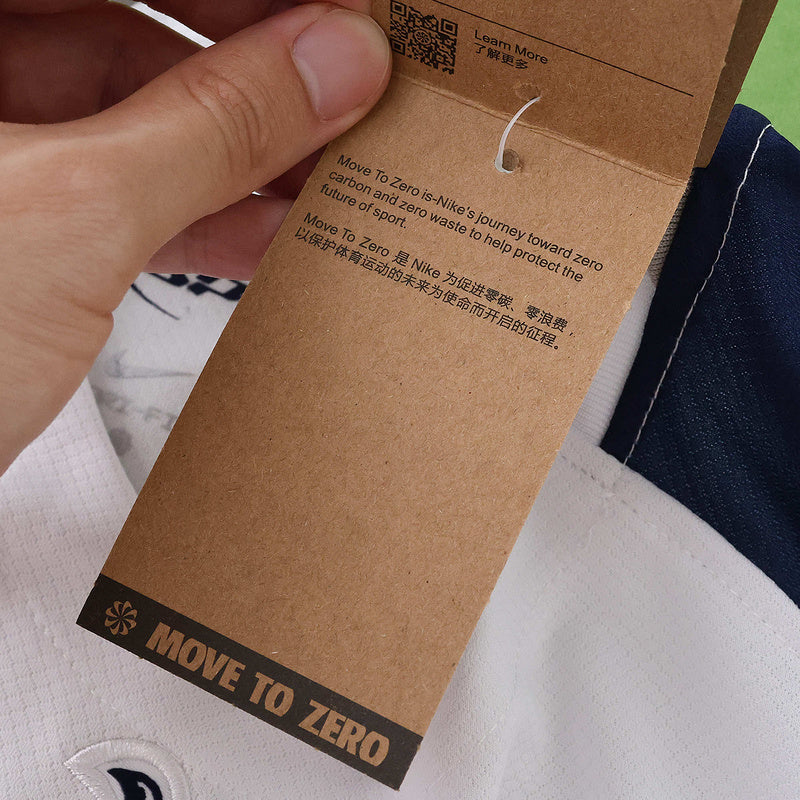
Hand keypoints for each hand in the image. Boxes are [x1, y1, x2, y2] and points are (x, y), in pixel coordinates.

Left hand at [0, 0, 390, 473]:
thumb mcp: (70, 222)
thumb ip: (210, 132)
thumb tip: (329, 68)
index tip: (336, 20)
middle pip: (127, 29)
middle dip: (254, 73)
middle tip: (346, 95)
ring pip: (132, 116)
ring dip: (239, 154)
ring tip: (326, 173)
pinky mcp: (8, 224)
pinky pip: (118, 191)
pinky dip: (199, 213)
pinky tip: (270, 230)